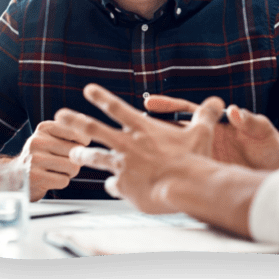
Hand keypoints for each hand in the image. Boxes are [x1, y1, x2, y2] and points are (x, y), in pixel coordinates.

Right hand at [18, 115, 92, 200]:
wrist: (15, 176)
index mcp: (44, 128)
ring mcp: (34, 159)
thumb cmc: (40, 156)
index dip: (83, 143)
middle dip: (75, 160)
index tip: (75, 147)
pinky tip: (50, 179)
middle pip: (76, 151)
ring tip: (56, 170)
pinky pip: (64, 181)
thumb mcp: (50, 138)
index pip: (77, 133)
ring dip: (69, 173)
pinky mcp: (35, 178)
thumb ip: (68, 129)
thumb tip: (83, 118)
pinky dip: (61, 183)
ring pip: (73, 167)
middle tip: (63, 162)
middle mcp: (37, 141)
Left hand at [57, 84, 226, 213]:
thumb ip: (205, 115)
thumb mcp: (201, 132)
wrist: (186, 186)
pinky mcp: (124, 187)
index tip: (88, 90)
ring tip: (73, 156)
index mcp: (142, 129)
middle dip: (74, 121)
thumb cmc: (194, 159)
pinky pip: (113, 186)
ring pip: (95, 158)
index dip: (101, 97)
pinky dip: (113, 187)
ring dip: (82, 156)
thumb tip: (218, 101)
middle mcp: (128, 145)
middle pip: (93, 129)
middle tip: (60, 116)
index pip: (116, 107)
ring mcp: (123, 166)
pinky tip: (112, 189)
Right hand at [144, 95, 278, 170]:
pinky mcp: (206, 172)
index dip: (166, 106)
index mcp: (214, 123)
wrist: (278, 168)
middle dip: (150, 130)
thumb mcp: (262, 130)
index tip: (149, 103)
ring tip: (132, 156)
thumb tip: (236, 112)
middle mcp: (204, 138)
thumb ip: (250, 120)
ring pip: (173, 154)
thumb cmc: (271, 145)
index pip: (185, 111)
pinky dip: (170, 176)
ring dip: (155, 154)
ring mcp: (203, 155)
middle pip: (171, 132)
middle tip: (128, 127)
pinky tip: (155, 180)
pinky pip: (185, 174)